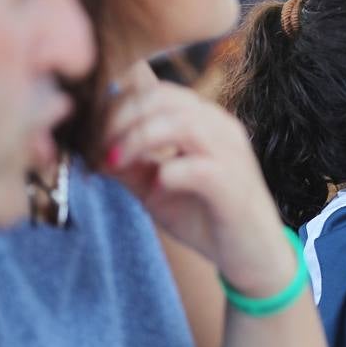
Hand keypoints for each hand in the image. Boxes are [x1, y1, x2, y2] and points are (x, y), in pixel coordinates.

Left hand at [103, 77, 294, 294]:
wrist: (251, 255)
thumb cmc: (205, 216)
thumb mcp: (155, 187)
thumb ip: (130, 164)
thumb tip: (95, 145)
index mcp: (204, 121)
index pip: (156, 91)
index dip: (117, 107)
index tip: (95, 137)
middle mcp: (220, 127)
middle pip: (163, 98)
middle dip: (120, 121)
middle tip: (102, 151)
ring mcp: (231, 154)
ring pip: (179, 124)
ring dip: (137, 141)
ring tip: (117, 164)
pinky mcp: (234, 185)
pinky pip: (196, 167)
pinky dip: (166, 176)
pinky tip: (155, 191)